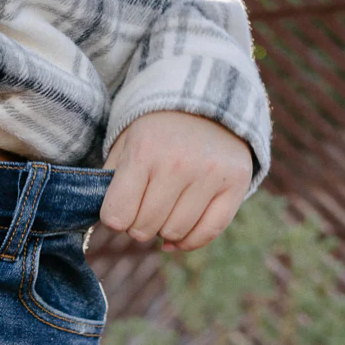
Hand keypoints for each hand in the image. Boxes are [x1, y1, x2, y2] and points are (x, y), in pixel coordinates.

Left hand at [100, 110, 253, 251]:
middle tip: (146, 204)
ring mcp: (211, 173)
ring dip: (165, 230)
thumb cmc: (155, 134)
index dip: (115, 218)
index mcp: (144, 151)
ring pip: (175, 234)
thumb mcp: (124, 147)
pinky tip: (181, 232)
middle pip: (144, 229)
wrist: (205, 104)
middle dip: (140, 224)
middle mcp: (178, 162)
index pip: (116, 217)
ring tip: (167, 208)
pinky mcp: (236, 183)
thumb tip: (111, 227)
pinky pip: (207, 233)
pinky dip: (190, 240)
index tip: (122, 206)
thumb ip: (108, 185)